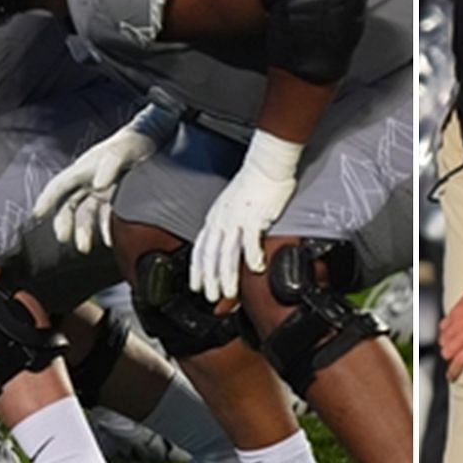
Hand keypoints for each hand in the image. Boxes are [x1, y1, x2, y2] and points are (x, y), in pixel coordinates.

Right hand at [33, 104, 176, 253]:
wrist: (156, 139)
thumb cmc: (136, 140)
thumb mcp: (123, 150)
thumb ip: (111, 165)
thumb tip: (98, 185)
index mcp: (84, 168)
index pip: (60, 185)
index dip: (47, 199)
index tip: (37, 215)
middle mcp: (89, 180)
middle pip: (69, 204)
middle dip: (65, 222)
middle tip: (65, 239)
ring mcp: (102, 190)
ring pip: (85, 213)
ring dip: (84, 230)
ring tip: (85, 247)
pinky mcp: (116, 197)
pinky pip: (106, 216)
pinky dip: (105, 228)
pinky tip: (109, 240)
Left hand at [191, 132, 300, 302]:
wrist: (266, 165)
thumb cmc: (254, 183)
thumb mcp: (232, 205)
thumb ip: (229, 224)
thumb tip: (231, 244)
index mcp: (215, 217)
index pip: (201, 248)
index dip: (197, 269)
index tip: (196, 285)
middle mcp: (222, 220)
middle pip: (211, 255)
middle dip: (209, 279)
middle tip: (210, 297)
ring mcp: (236, 219)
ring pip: (227, 253)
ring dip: (227, 276)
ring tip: (229, 293)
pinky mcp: (254, 217)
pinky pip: (250, 241)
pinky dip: (252, 257)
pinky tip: (256, 269)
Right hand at [440, 280, 462, 380]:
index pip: (459, 363)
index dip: (454, 372)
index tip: (454, 376)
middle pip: (447, 352)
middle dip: (450, 357)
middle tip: (455, 359)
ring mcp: (459, 322)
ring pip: (443, 339)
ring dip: (447, 344)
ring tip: (451, 346)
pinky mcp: (457, 310)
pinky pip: (444, 324)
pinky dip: (445, 329)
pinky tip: (450, 330)